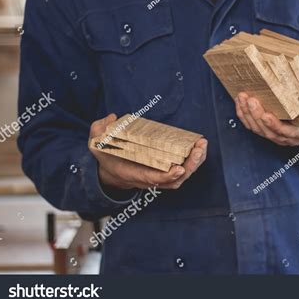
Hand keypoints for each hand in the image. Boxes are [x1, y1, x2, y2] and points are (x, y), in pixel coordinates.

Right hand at [88, 114, 207, 189]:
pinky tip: (199, 147)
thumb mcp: (96, 144)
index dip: (167, 175)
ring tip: (202, 145)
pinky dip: (193, 161)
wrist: (110, 173)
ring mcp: (158, 177)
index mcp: (132, 174)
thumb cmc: (106, 157)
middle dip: (190, 166)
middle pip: (174, 179)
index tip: (180, 168)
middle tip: (199, 149)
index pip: (152, 178)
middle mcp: (148, 179)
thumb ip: (99, 131)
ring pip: (182, 176)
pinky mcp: (165, 172)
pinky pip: (183, 170)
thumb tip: (112, 119)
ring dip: (195, 162)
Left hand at [235, 92, 298, 145]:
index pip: (287, 132)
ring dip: (248, 114)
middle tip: (250, 99)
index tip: (266, 115)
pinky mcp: (270, 133)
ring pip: (259, 130)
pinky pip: (254, 127)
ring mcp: (279, 137)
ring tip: (242, 98)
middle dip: (256, 115)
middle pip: (269, 131)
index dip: (275, 125)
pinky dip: (245, 116)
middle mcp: (290, 138)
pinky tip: (240, 104)